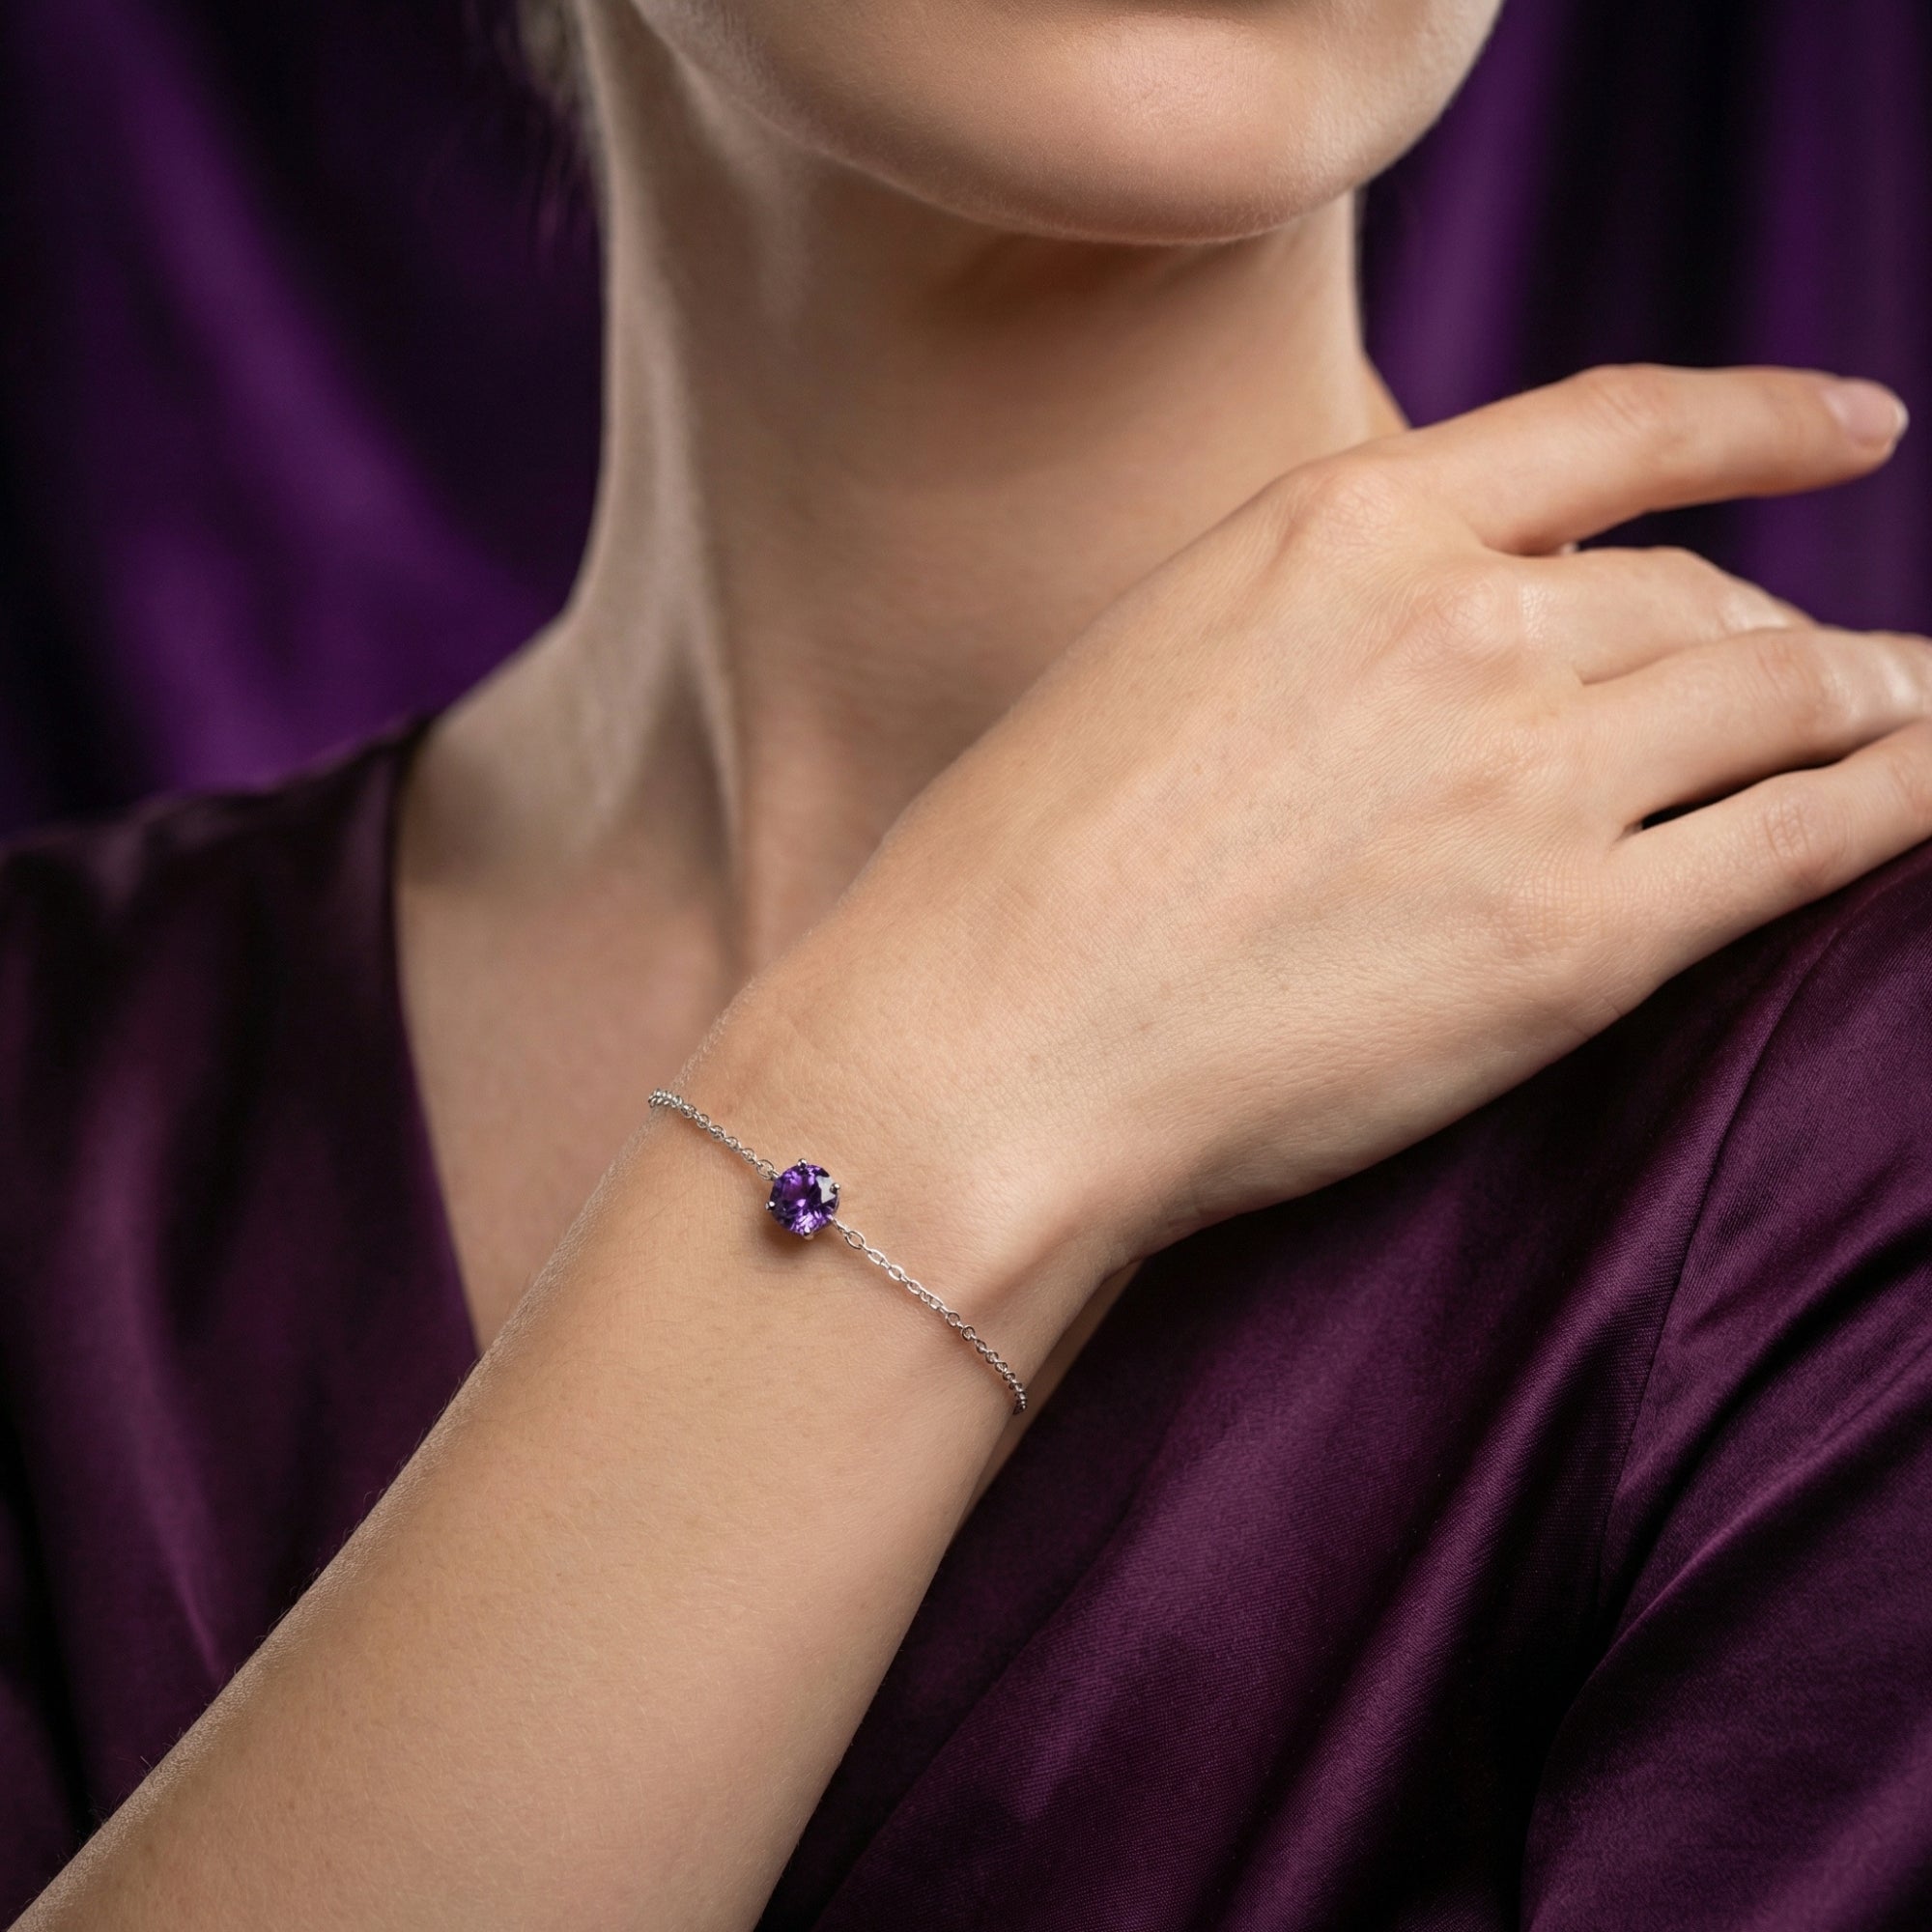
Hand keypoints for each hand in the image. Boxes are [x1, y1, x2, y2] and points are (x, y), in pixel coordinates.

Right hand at [708, 365, 1919, 1315]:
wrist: (981, 1050)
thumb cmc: (1015, 874)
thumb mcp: (1158, 655)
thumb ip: (1320, 613)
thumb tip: (1439, 622)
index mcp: (1342, 527)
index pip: (1615, 432)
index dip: (1762, 422)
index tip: (1851, 431)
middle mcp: (1461, 622)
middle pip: (1700, 596)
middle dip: (1779, 633)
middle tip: (1828, 674)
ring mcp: (1531, 777)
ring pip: (1781, 700)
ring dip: (1866, 708)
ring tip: (1902, 726)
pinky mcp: (1574, 941)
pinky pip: (1801, 842)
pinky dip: (1887, 812)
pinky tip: (1918, 799)